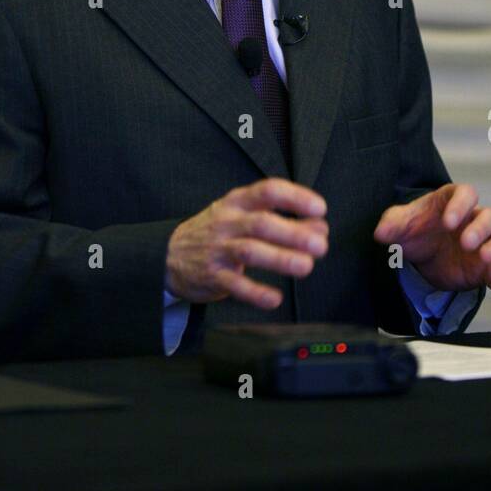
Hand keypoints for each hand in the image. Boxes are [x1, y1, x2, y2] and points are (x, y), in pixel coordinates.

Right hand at [165, 178, 327, 306]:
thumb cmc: (220, 232)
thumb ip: (285, 220)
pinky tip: (275, 299)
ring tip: (306, 267)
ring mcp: (218, 249)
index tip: (320, 209)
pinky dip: (255, 293)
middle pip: (261, 223)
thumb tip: (321, 227)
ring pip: (249, 251)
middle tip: (320, 245)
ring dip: (280, 259)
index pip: (268, 191)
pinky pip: (234, 285)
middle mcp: (228, 221)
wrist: (170, 254)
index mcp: (238, 202)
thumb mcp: (246, 216)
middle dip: (293, 233)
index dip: (295, 198)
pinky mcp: (212, 275)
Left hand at [373, 182, 490, 302]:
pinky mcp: (483, 268)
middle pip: (489, 216)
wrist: (420, 252)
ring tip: (484, 258)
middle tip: (464, 242)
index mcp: (453, 201)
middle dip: (479, 228)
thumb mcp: (399, 224)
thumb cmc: (414, 228)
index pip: (466, 194)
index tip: (447, 222)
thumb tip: (380, 233)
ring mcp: (481, 243)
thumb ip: (391, 225)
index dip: (460, 205)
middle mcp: (473, 219)